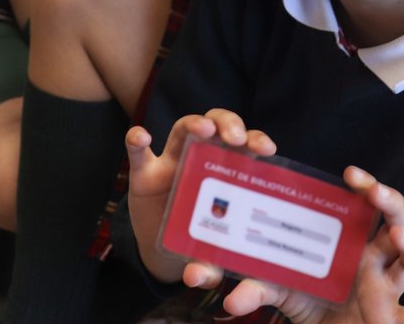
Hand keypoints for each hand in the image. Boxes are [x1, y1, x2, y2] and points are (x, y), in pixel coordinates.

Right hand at [125, 110, 276, 282]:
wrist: (165, 250)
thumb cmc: (199, 244)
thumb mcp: (210, 257)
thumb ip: (208, 268)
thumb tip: (196, 279)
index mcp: (228, 172)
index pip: (246, 145)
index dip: (256, 140)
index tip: (267, 150)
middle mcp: (203, 159)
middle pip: (218, 125)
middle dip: (230, 124)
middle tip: (237, 138)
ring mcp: (172, 162)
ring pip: (183, 128)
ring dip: (194, 124)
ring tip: (204, 130)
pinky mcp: (144, 173)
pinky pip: (138, 152)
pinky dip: (136, 141)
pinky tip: (141, 136)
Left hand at [184, 167, 403, 323]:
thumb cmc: (311, 306)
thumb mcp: (278, 290)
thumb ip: (246, 285)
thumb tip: (199, 281)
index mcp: (352, 238)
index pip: (366, 201)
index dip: (367, 186)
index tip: (352, 174)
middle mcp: (376, 256)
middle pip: (396, 218)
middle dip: (390, 202)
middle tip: (373, 193)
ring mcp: (391, 287)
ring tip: (396, 237)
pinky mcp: (399, 320)